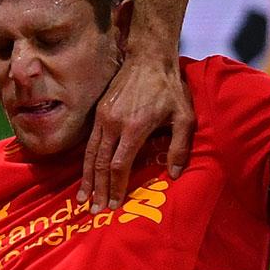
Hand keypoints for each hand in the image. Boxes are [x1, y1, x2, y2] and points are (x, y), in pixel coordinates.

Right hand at [82, 44, 194, 209]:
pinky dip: (86, 162)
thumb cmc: (170, 89)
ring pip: (90, 154)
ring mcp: (103, 117)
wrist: (149, 58)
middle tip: (96, 211)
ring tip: (84, 199)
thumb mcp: (185, 116)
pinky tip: (85, 175)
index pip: (119, 165)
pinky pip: (89, 142)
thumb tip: (175, 174)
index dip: (116, 187)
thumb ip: (181, 146)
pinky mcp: (98, 112)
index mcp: (134, 127)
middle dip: (98, 189)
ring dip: (87, 179)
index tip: (116, 205)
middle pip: (100, 164)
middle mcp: (114, 124)